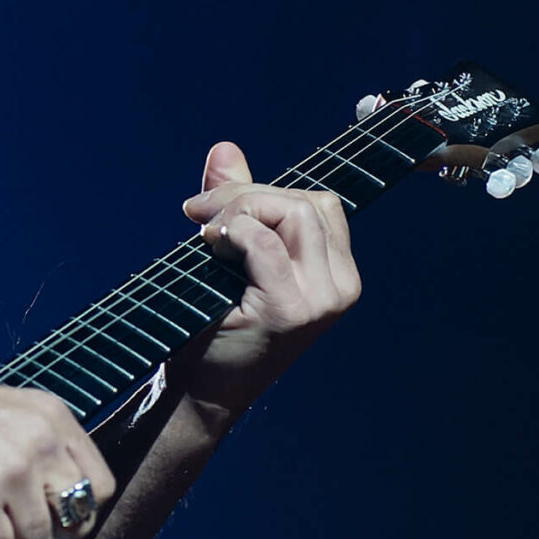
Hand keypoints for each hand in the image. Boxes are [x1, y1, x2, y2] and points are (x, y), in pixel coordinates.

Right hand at [0, 374, 117, 538]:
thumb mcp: (3, 415)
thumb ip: (39, 453)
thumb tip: (62, 512)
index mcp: (51, 418)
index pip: (99, 486)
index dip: (76, 513)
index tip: (49, 520)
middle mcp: (40, 443)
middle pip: (76, 521)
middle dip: (46, 536)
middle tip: (10, 529)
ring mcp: (12, 474)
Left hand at [176, 141, 363, 417]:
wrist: (202, 389)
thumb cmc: (218, 324)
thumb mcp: (233, 255)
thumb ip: (238, 204)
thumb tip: (224, 149)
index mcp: (337, 273)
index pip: (318, 204)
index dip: (264, 194)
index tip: (213, 210)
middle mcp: (339, 286)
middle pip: (306, 202)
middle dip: (247, 197)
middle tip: (199, 216)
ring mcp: (319, 300)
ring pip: (293, 213)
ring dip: (240, 211)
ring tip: (206, 234)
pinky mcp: (289, 309)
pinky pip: (266, 243)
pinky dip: (235, 233)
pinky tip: (211, 247)